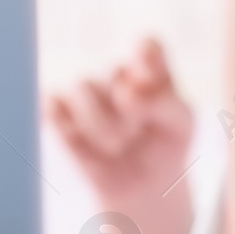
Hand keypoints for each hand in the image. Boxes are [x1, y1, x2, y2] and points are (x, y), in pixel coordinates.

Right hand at [46, 38, 193, 206]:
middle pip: (113, 71)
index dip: (144, 56)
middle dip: (127, 111)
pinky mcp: (59, 111)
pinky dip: (68, 127)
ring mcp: (86, 91)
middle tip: (137, 133)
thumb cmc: (165, 147)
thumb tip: (131, 91)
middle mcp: (116, 74)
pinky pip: (53, 107)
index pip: (146, 46)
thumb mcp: (180, 124)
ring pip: (83, 87)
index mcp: (151, 68)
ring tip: (116, 146)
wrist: (140, 187)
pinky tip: (81, 141)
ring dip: (100, 124)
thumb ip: (164, 101)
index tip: (145, 82)